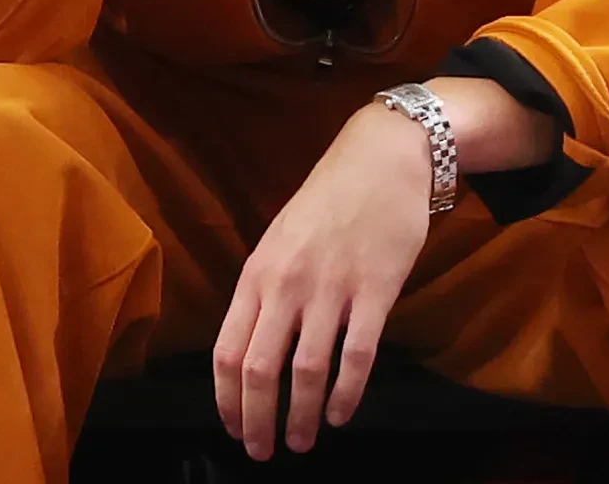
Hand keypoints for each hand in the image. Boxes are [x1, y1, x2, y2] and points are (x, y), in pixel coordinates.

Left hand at [213, 103, 434, 459]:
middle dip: (257, 420)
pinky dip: (348, 394)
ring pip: (307, 371)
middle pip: (260, 369)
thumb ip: (266, 291)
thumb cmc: (328, 199)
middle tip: (262, 452)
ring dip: (303, 416)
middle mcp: (286, 284)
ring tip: (303, 442)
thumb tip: (253, 350)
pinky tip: (343, 415)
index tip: (232, 428)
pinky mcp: (374, 290)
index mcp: (257, 273)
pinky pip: (357, 354)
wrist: (382, 156)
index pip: (227, 349)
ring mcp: (330, 288)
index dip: (226, 399)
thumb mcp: (279, 239)